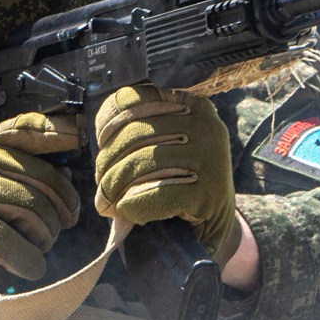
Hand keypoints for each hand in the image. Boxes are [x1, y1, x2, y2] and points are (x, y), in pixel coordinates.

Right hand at [0, 114, 81, 288]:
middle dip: (60, 204)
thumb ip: (5, 165)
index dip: (56, 132)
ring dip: (46, 233)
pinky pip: (8, 239)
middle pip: (39, 179)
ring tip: (44, 245)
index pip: (25, 129)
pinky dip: (27, 257)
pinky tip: (34, 267)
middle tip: (66, 222)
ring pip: (30, 208)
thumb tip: (62, 176)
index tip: (78, 137)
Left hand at [92, 86, 240, 262]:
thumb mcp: (170, 141)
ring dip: (113, 188)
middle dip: (107, 164)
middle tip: (102, 185)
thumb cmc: (182, 177)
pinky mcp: (208, 193)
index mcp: (191, 105)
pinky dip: (131, 205)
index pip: (134, 99)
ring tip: (106, 202)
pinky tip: (126, 211)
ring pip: (140, 164)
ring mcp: (210, 158)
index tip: (103, 147)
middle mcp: (204, 125)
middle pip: (133, 135)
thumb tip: (102, 141)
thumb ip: (140, 129)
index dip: (108, 125)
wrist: (218, 220)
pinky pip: (154, 194)